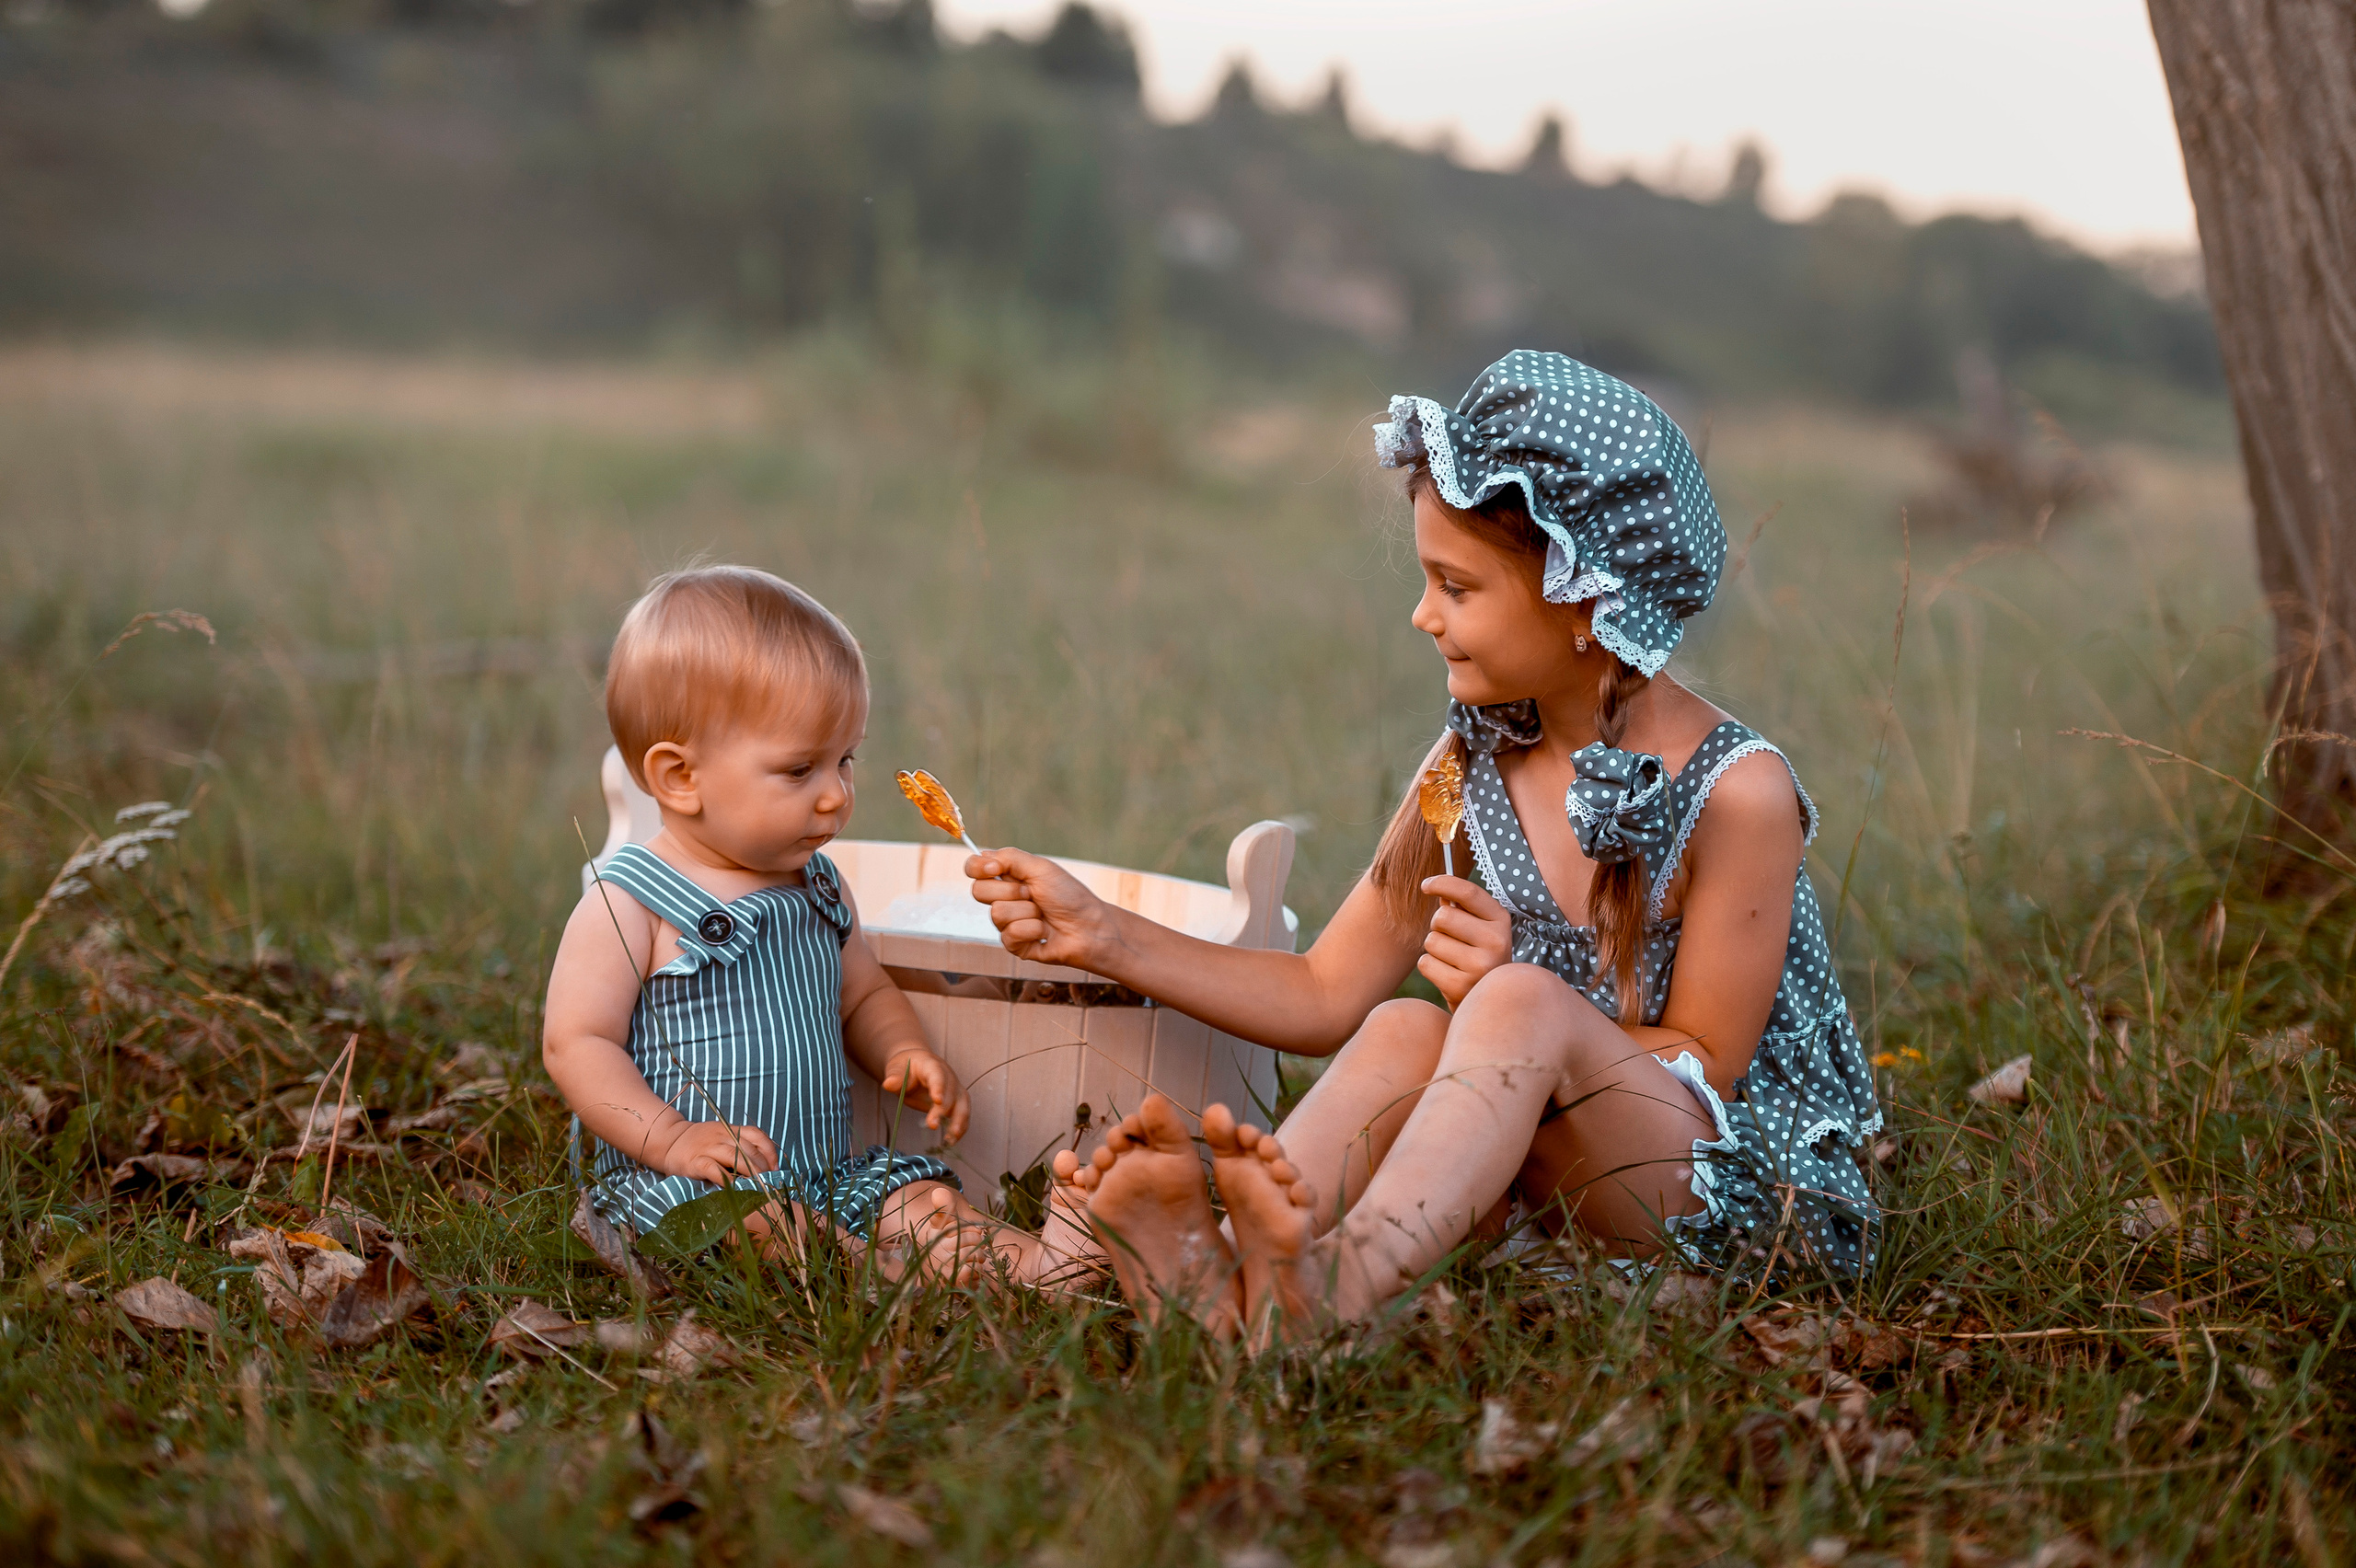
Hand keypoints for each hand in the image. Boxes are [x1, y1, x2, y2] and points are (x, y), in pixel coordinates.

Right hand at [659, 1121, 778, 1186]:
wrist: (669, 1142)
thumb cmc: (700, 1145)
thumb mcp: (721, 1139)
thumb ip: (739, 1148)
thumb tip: (764, 1169)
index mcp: (730, 1130)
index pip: (757, 1134)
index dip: (769, 1151)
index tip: (775, 1168)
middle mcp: (721, 1136)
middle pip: (748, 1148)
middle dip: (762, 1166)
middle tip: (770, 1182)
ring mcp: (708, 1148)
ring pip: (735, 1156)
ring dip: (750, 1171)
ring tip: (759, 1185)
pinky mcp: (695, 1162)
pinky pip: (714, 1169)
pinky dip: (726, 1178)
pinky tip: (735, 1188)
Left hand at [880, 1047, 970, 1145]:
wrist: (915, 1065)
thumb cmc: (906, 1068)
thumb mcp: (896, 1069)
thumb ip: (895, 1077)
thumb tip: (889, 1084)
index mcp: (932, 1066)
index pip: (938, 1076)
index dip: (939, 1088)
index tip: (937, 1101)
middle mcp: (948, 1077)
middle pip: (951, 1093)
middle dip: (943, 1111)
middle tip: (932, 1125)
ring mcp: (954, 1089)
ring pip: (962, 1105)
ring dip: (959, 1122)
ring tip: (950, 1139)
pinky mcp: (956, 1101)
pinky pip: (962, 1114)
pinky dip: (959, 1128)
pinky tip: (951, 1140)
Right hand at [965, 847, 1114, 969]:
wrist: (1090, 926)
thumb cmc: (1069, 896)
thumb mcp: (1040, 868)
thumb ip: (1009, 858)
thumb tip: (981, 857)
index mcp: (1008, 877)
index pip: (974, 869)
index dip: (977, 868)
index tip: (995, 869)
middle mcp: (1004, 899)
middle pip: (978, 891)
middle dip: (1011, 891)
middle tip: (1033, 894)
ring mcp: (1008, 923)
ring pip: (996, 914)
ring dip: (1027, 912)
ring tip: (1044, 914)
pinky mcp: (1015, 945)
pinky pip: (1008, 935)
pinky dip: (1031, 930)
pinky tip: (1044, 931)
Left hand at [1416, 876, 1513, 1009]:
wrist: (1489, 1003)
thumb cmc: (1479, 957)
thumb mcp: (1479, 930)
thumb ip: (1461, 909)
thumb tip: (1435, 887)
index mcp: (1501, 922)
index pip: (1468, 892)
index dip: (1442, 883)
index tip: (1425, 885)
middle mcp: (1496, 941)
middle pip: (1443, 916)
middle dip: (1437, 926)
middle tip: (1450, 939)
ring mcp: (1480, 965)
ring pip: (1431, 941)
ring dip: (1434, 949)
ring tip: (1452, 961)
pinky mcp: (1461, 986)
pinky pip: (1425, 963)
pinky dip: (1430, 968)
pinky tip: (1448, 976)